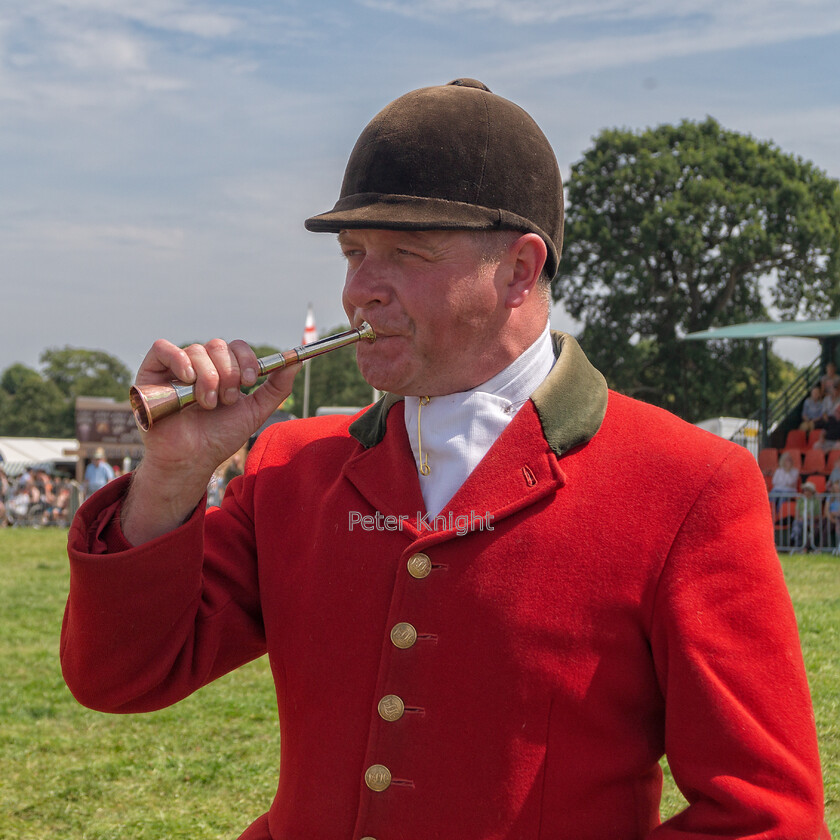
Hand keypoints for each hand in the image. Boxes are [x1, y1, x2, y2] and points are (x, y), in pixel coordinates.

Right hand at [122, 337, 299, 543]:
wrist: (192, 459)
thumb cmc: (220, 437)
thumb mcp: (255, 412)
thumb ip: (276, 388)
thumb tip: (296, 362)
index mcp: (223, 369)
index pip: (236, 347)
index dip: (246, 358)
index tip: (250, 381)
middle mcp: (200, 365)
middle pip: (218, 346)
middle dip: (228, 373)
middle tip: (226, 400)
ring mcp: (176, 368)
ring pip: (197, 350)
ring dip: (208, 377)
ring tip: (207, 404)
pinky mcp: (151, 373)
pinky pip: (162, 348)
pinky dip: (178, 359)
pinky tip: (188, 379)